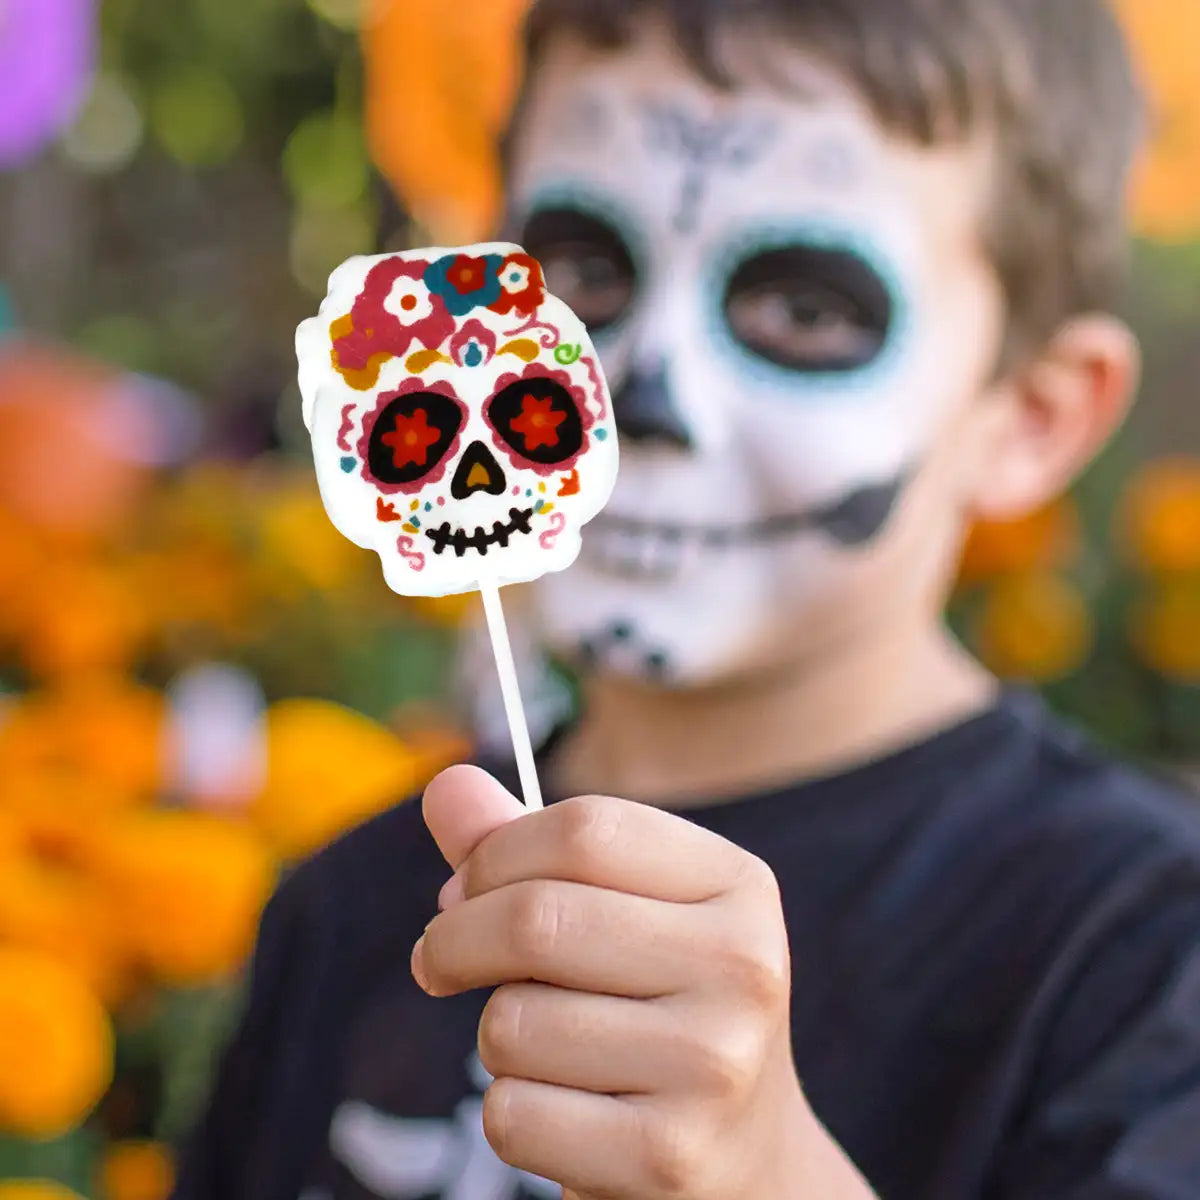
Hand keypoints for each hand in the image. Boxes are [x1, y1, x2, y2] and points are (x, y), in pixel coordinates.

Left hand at [412, 766, 875, 1198]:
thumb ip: (527, 848)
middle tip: (437, 959)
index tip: (461, 888)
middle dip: (455, 939)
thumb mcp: (617, 912)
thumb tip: (446, 786)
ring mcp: (713, 1065)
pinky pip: (512, 1115)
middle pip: (536, 918)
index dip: (493, 854)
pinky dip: (510, 1114)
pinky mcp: (668, 1156)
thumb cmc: (657, 1007)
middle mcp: (742, 966)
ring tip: (544, 1048)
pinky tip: (564, 1112)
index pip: (582, 829)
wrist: (741, 1161)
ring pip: (511, 1023)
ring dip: (495, 1036)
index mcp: (738, 884)